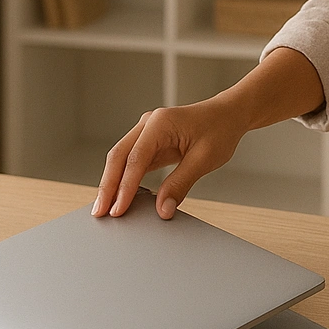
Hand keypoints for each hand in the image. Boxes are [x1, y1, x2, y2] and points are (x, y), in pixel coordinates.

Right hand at [91, 97, 247, 219]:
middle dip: (108, 186)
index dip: (125, 187)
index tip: (118, 210)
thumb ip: (180, 184)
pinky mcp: (150, 142)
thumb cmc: (220, 130)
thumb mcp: (204, 159)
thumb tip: (162, 209)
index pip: (135, 159)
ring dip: (113, 184)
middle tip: (100, 213)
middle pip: (119, 157)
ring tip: (106, 210)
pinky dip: (125, 180)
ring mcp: (147, 132)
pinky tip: (121, 198)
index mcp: (160, 123)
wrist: (228, 115)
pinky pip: (132, 163)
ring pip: (121, 159)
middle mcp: (148, 124)